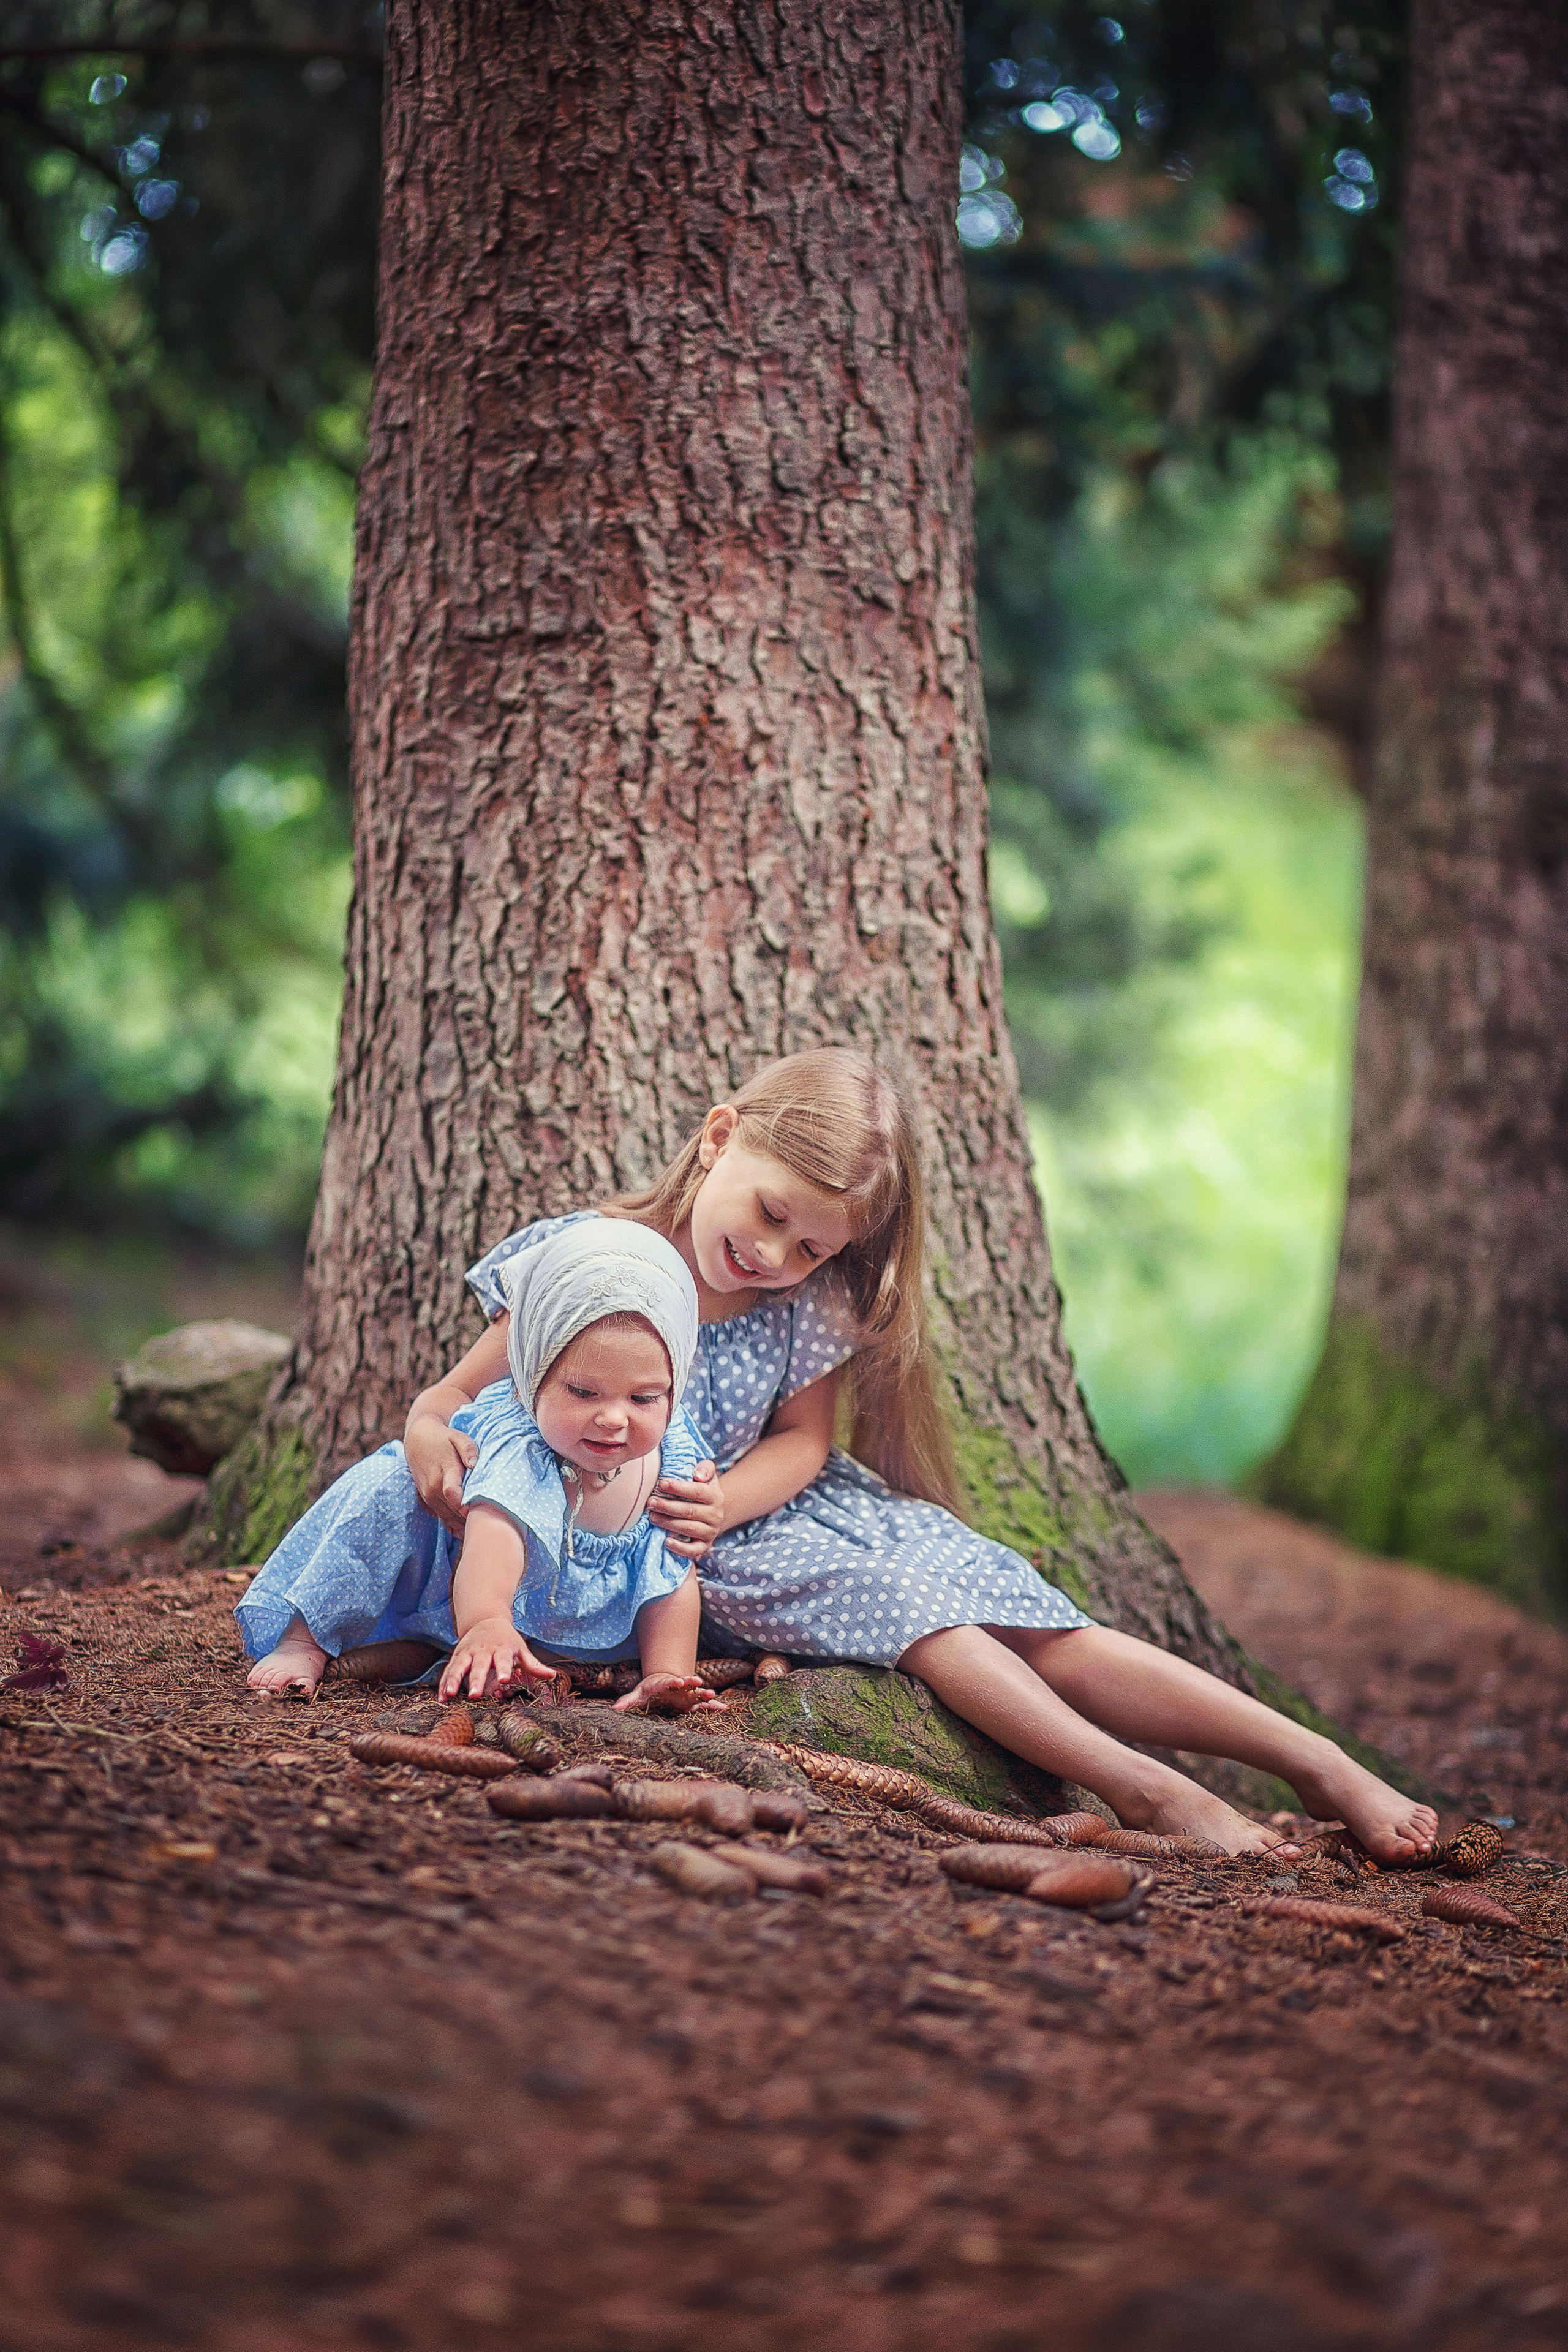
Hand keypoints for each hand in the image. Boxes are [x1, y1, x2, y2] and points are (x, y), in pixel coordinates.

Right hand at [407, 1413, 478, 1536]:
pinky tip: (466, 1529)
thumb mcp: (458, 1438)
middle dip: (470, 1518)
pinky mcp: (427, 1501)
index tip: (482, 1509)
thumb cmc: (443, 1439)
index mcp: (444, 1472)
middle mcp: (433, 1488)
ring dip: (463, 1524)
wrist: (417, 1440)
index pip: (453, 1494)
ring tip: (482, 1526)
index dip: (466, 1505)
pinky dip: (453, 1525)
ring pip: (447, 1518)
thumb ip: (468, 1449)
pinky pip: (441, 1518)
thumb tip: (474, 1464)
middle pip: (453, 1511)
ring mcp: (428, 1496)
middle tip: (491, 1521)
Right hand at [439, 1617, 551, 1701]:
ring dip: (453, 1681)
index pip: (503, 1660)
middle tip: (475, 1695)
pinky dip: (444, 1683)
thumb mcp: (521, 1649)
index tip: (505, 1679)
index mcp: (501, 1649)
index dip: (504, 1669)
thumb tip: (552, 1675)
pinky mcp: (457, 1657)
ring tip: (449, 1695)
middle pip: (479, 1666)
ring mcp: (468, 1653)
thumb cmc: (507, 1640)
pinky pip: (449, 1671)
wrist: (486, 1619)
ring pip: (459, 1667)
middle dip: (477, 1680)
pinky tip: (441, 1698)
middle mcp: (483, 1651)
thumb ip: (533, 1664)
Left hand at [613, 1672, 726, 1715]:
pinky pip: (705, 1703)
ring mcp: (687, 1692)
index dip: (672, 1680)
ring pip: (696, 1692)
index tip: (675, 1680)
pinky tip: (725, 1708)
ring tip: (712, 1694)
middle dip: (691, 1682)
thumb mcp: (639, 1694)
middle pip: (685, 1683)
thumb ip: (628, 1701)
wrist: (663, 1683)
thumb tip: (614, 1709)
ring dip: (704, 1693)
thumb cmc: (650, 1689)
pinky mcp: (693, 1700)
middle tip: (698, 1681)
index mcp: (664, 1683)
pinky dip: (714, 1705)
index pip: (667, 1681)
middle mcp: (678, 1686)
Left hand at [646, 1461, 723, 1560]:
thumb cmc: (703, 1490)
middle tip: (650, 1502)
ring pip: (689, 1529)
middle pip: (690, 1511)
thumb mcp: (707, 1476)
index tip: (661, 1484)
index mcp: (716, 1496)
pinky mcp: (705, 1545)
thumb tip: (697, 1475)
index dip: (679, 1488)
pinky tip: (666, 1542)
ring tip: (652, 1517)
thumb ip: (705, 1469)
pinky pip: (693, 1550)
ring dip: (668, 1523)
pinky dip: (680, 1548)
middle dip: (667, 1506)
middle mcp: (716, 1515)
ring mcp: (711, 1532)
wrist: (712, 1512)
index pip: (697, 1491)